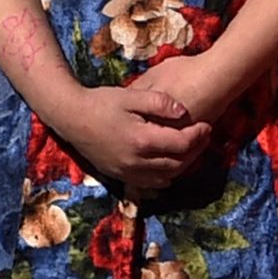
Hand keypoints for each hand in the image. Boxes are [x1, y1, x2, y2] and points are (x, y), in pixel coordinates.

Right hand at [48, 78, 206, 195]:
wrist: (71, 118)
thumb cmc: (101, 102)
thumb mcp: (132, 95)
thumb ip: (160, 102)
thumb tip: (184, 112)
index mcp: (142, 140)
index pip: (182, 144)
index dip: (199, 135)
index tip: (207, 125)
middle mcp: (136, 162)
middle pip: (178, 164)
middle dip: (195, 151)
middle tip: (203, 136)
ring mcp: (127, 172)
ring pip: (166, 177)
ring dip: (183, 165)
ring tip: (190, 148)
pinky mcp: (120, 176)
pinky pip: (150, 183)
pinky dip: (165, 175)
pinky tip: (170, 161)